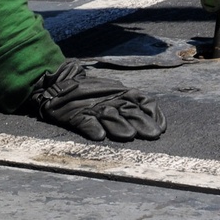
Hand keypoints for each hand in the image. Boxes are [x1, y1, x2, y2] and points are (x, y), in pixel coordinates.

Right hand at [25, 59, 166, 141]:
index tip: (161, 129)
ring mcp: (92, 108)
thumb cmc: (93, 93)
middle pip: (128, 111)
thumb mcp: (116, 93)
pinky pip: (84, 121)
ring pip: (108, 116)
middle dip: (141, 122)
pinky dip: (92, 128)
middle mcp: (109, 100)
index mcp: (121, 93)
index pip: (142, 100)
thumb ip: (136, 105)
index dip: (153, 114)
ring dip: (119, 126)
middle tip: (152, 135)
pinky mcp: (75, 115)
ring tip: (128, 135)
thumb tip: (161, 125)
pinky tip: (99, 136)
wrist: (59, 83)